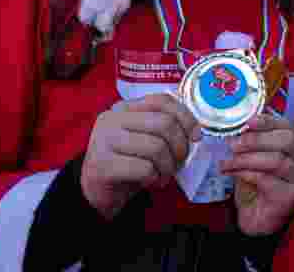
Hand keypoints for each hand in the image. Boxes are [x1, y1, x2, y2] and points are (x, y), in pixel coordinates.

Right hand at [81, 93, 201, 219]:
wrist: (98, 192)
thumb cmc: (129, 162)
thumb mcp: (146, 138)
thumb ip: (165, 128)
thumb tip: (196, 132)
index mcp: (125, 108)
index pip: (162, 101)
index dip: (186, 117)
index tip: (196, 137)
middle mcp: (112, 119)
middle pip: (164, 123)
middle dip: (180, 147)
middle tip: (179, 163)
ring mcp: (104, 140)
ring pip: (156, 147)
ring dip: (168, 167)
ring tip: (163, 175)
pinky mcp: (101, 164)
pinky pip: (144, 169)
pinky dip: (154, 178)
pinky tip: (150, 182)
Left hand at [220, 114, 293, 235]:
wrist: (258, 218)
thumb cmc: (258, 185)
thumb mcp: (255, 157)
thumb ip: (253, 141)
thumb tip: (239, 125)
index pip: (289, 127)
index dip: (268, 122)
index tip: (247, 121)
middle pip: (287, 141)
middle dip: (257, 140)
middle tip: (233, 144)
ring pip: (276, 160)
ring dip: (247, 159)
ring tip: (227, 161)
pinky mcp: (292, 197)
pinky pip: (267, 180)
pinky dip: (245, 174)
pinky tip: (232, 173)